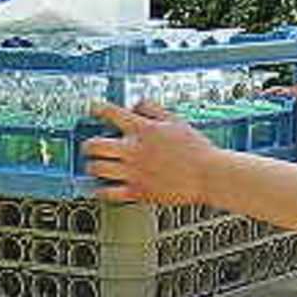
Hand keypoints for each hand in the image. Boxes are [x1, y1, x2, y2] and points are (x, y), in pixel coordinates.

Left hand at [82, 100, 217, 205]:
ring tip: (95, 166)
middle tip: (89, 146)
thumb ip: (152, 109)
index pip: (110, 113)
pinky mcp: (137, 191)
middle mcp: (133, 150)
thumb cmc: (196, 149)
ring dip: (92, 166)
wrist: (208, 175)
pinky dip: (100, 190)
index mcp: (143, 130)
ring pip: (96, 168)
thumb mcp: (175, 120)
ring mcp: (133, 172)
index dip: (97, 108)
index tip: (93, 109)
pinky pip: (108, 193)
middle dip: (87, 145)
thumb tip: (136, 104)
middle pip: (94, 145)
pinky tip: (101, 188)